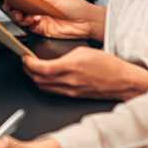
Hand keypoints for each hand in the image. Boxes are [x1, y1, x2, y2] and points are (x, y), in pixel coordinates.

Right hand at [8, 0, 104, 40]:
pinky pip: (30, 28)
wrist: (87, 22)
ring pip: (23, 20)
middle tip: (16, 10)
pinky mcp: (43, 31)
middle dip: (15, 10)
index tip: (10, 1)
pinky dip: (28, 25)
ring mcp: (40, 20)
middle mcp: (39, 10)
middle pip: (20, 10)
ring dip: (21, 18)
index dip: (15, 0)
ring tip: (25, 16)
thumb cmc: (77, 6)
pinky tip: (33, 21)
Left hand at [21, 46, 147, 100]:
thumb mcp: (84, 51)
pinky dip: (46, 84)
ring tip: (33, 69)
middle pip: (38, 80)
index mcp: (70, 67)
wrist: (122, 81)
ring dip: (35, 79)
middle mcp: (68, 81)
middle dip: (28, 71)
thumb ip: (65, 55)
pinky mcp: (73, 96)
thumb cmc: (108, 65)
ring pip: (44, 87)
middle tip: (26, 62)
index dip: (28, 63)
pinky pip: (54, 91)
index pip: (41, 68)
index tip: (25, 57)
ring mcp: (70, 91)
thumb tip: (54, 59)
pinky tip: (47, 78)